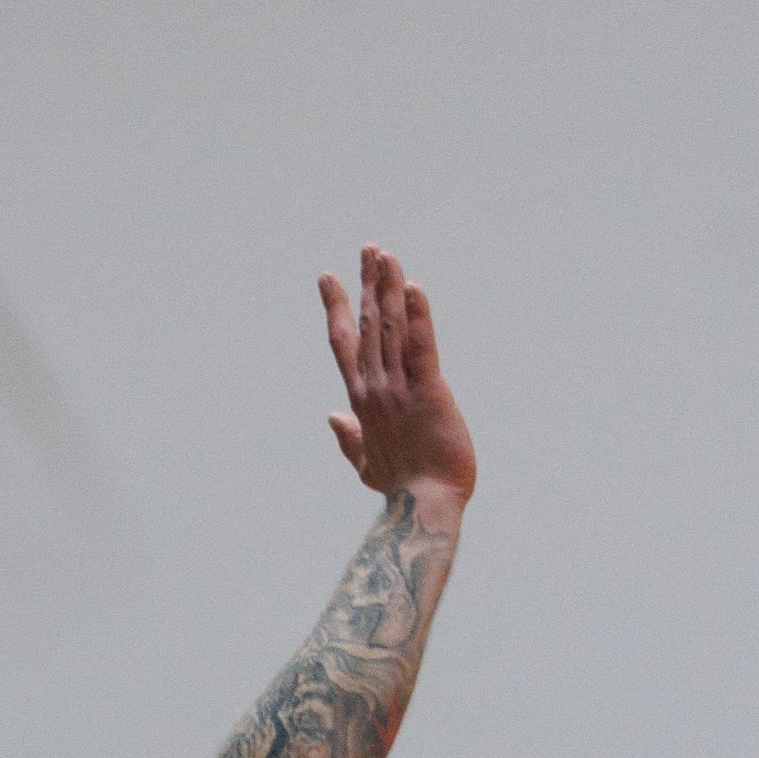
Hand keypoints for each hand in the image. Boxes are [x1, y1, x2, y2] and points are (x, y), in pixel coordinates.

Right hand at [320, 245, 474, 508]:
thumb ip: (347, 439)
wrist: (423, 508)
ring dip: (389, 289)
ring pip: (391, 329)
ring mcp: (400, 390)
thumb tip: (332, 420)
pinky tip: (414, 289)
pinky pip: (421, 348)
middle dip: (368, 284)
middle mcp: (376, 389)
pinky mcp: (430, 393)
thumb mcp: (365, 465)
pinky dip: (417, 317)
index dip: (337, 308)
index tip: (329, 278)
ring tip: (386, 256)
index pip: (344, 345)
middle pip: (368, 326)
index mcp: (362, 401)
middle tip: (369, 249)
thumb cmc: (399, 488)